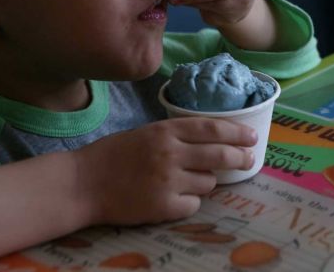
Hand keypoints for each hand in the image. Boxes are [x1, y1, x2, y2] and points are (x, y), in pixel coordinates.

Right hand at [74, 117, 256, 224]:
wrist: (82, 183)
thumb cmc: (113, 155)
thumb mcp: (146, 133)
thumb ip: (177, 136)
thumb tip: (214, 140)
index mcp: (165, 131)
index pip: (212, 127)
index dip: (237, 132)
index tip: (251, 137)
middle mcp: (170, 153)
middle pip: (220, 155)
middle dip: (240, 158)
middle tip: (248, 160)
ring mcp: (168, 180)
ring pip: (209, 182)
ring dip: (205, 182)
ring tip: (186, 181)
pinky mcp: (163, 206)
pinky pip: (194, 205)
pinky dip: (189, 203)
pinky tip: (173, 198)